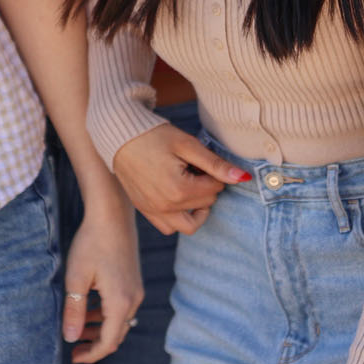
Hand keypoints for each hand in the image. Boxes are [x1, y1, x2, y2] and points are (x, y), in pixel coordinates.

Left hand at [63, 187, 142, 363]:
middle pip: (117, 334)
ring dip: (100, 329)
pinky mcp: (134, 280)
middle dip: (95, 344)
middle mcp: (133, 299)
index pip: (109, 342)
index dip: (91, 354)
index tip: (73, 357)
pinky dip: (106, 314)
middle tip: (73, 347)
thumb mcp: (76, 279)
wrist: (112, 214)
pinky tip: (89, 307)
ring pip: (120, 321)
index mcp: (120, 302)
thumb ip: (74, 311)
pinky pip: (122, 307)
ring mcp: (136, 289)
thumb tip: (71, 339)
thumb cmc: (91, 243)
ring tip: (78, 328)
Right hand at [111, 122, 248, 234]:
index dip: (214, 172)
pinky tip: (177, 197)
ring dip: (196, 210)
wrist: (120, 136)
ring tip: (192, 188)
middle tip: (194, 167)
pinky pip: (168, 227)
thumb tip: (243, 178)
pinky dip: (177, 218)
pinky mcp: (145, 211)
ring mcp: (153, 212)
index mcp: (179, 190)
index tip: (200, 160)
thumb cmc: (155, 136)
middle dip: (206, 187)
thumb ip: (216, 165)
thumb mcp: (188, 145)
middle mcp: (166, 207)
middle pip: (205, 205)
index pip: (215, 189)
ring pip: (188, 226)